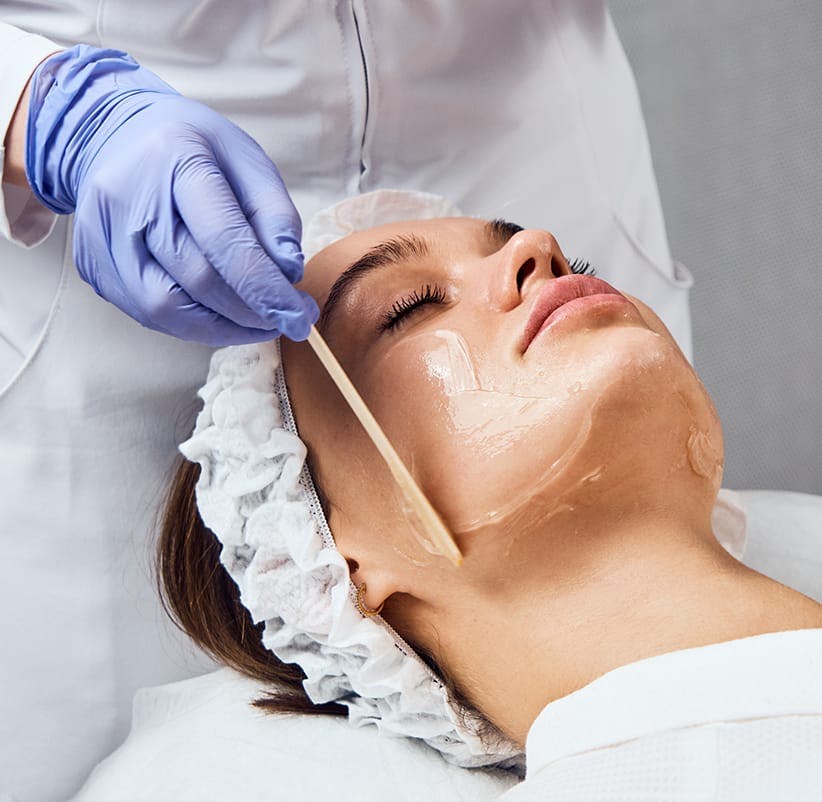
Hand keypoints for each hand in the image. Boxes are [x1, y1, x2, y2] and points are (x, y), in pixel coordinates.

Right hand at [25, 45, 317, 344]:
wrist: (114, 135)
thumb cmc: (195, 150)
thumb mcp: (248, 160)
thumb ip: (275, 214)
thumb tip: (289, 272)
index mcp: (174, 160)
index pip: (224, 240)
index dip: (266, 290)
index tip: (300, 317)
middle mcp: (126, 199)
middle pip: (198, 280)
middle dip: (252, 311)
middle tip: (289, 319)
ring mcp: (101, 236)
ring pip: (167, 309)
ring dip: (223, 328)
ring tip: (258, 322)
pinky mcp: (93, 266)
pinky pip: (148, 314)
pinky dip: (194, 325)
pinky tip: (221, 315)